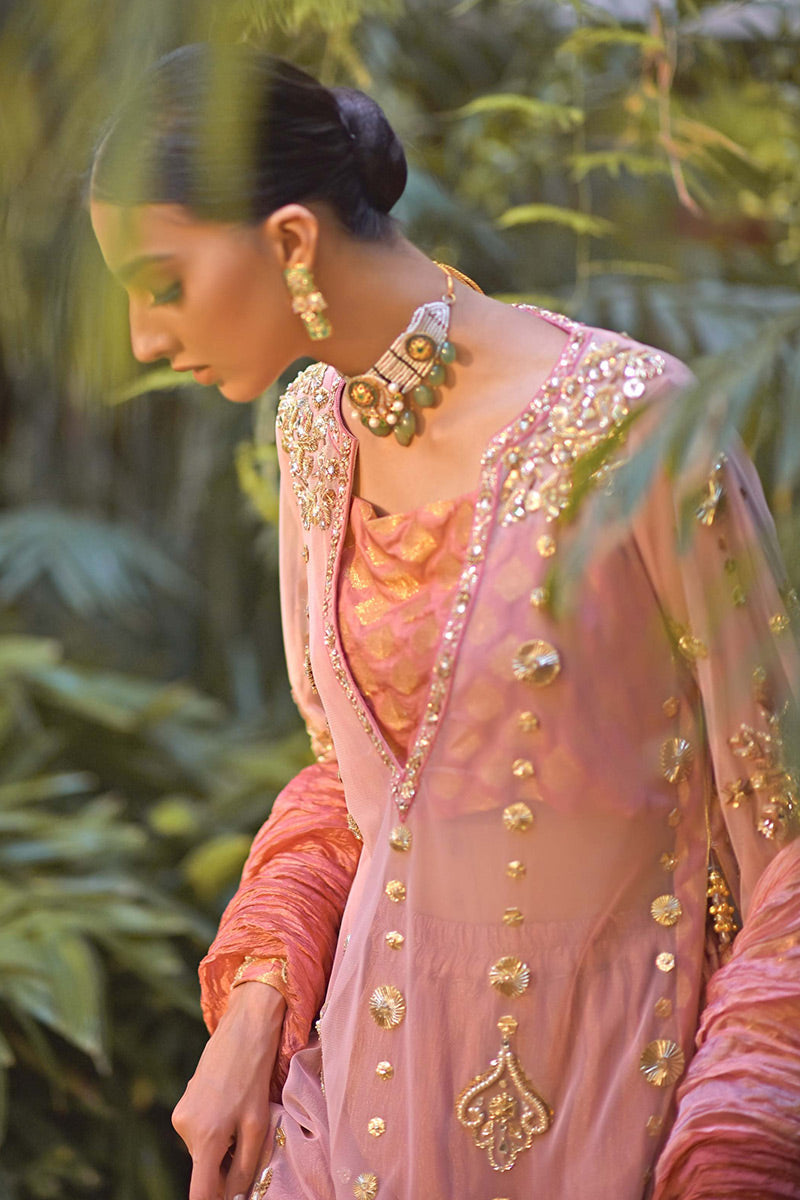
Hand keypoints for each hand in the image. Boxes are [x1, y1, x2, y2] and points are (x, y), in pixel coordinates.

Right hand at [172, 981, 286, 1199]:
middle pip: (204, 1169)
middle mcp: (185, 1129)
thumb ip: (244, 1168)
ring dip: (221, 1145)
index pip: (200, 1193)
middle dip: (225, 1166)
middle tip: (247, 1140)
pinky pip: (198, 1131)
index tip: (228, 1198)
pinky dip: (215, 1129)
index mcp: (206, 1138)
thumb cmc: (255, 1077)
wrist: (244, 1031)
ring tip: (239, 1114)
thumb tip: (234, 1196)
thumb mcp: (257, 1126)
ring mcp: (180, 1115)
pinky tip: (229, 1104)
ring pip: (203, 1149)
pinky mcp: (181, 1104)